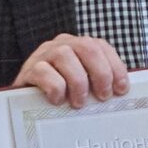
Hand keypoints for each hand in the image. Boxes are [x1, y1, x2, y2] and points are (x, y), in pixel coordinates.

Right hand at [13, 33, 131, 107]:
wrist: (26, 103)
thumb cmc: (60, 96)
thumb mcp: (83, 87)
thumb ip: (99, 84)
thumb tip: (121, 93)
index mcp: (78, 46)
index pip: (101, 46)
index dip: (115, 67)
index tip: (121, 89)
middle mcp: (62, 45)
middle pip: (87, 47)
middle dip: (100, 73)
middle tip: (103, 96)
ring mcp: (44, 55)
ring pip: (65, 56)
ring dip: (77, 82)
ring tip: (79, 102)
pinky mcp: (29, 69)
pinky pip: (44, 71)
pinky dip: (55, 87)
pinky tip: (57, 100)